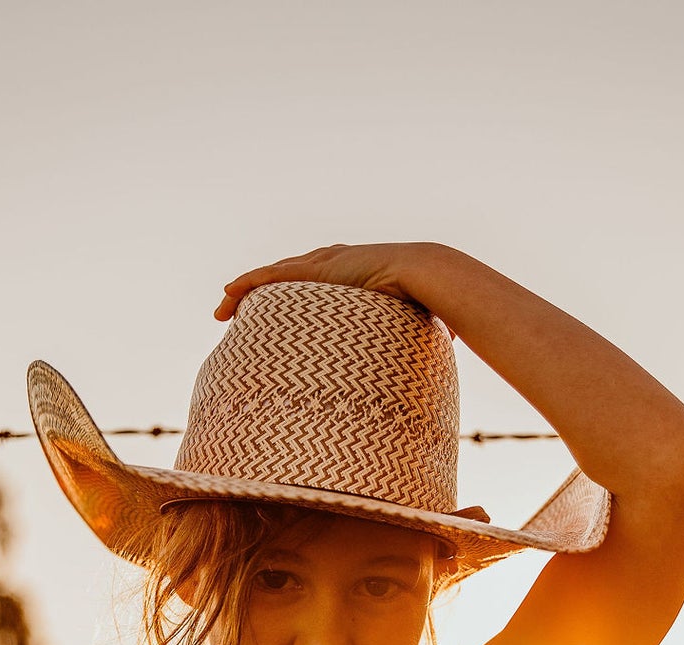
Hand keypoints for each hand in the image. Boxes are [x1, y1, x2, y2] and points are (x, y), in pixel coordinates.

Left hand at [213, 242, 448, 323]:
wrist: (426, 276)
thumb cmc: (432, 297)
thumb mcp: (427, 315)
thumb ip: (435, 328)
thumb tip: (461, 341)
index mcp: (357, 274)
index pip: (318, 281)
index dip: (298, 293)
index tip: (283, 311)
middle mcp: (334, 264)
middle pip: (286, 277)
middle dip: (262, 294)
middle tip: (240, 312)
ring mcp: (321, 265)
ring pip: (270, 278)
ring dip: (244, 294)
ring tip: (223, 311)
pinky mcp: (311, 271)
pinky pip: (268, 278)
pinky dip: (245, 286)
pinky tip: (225, 296)